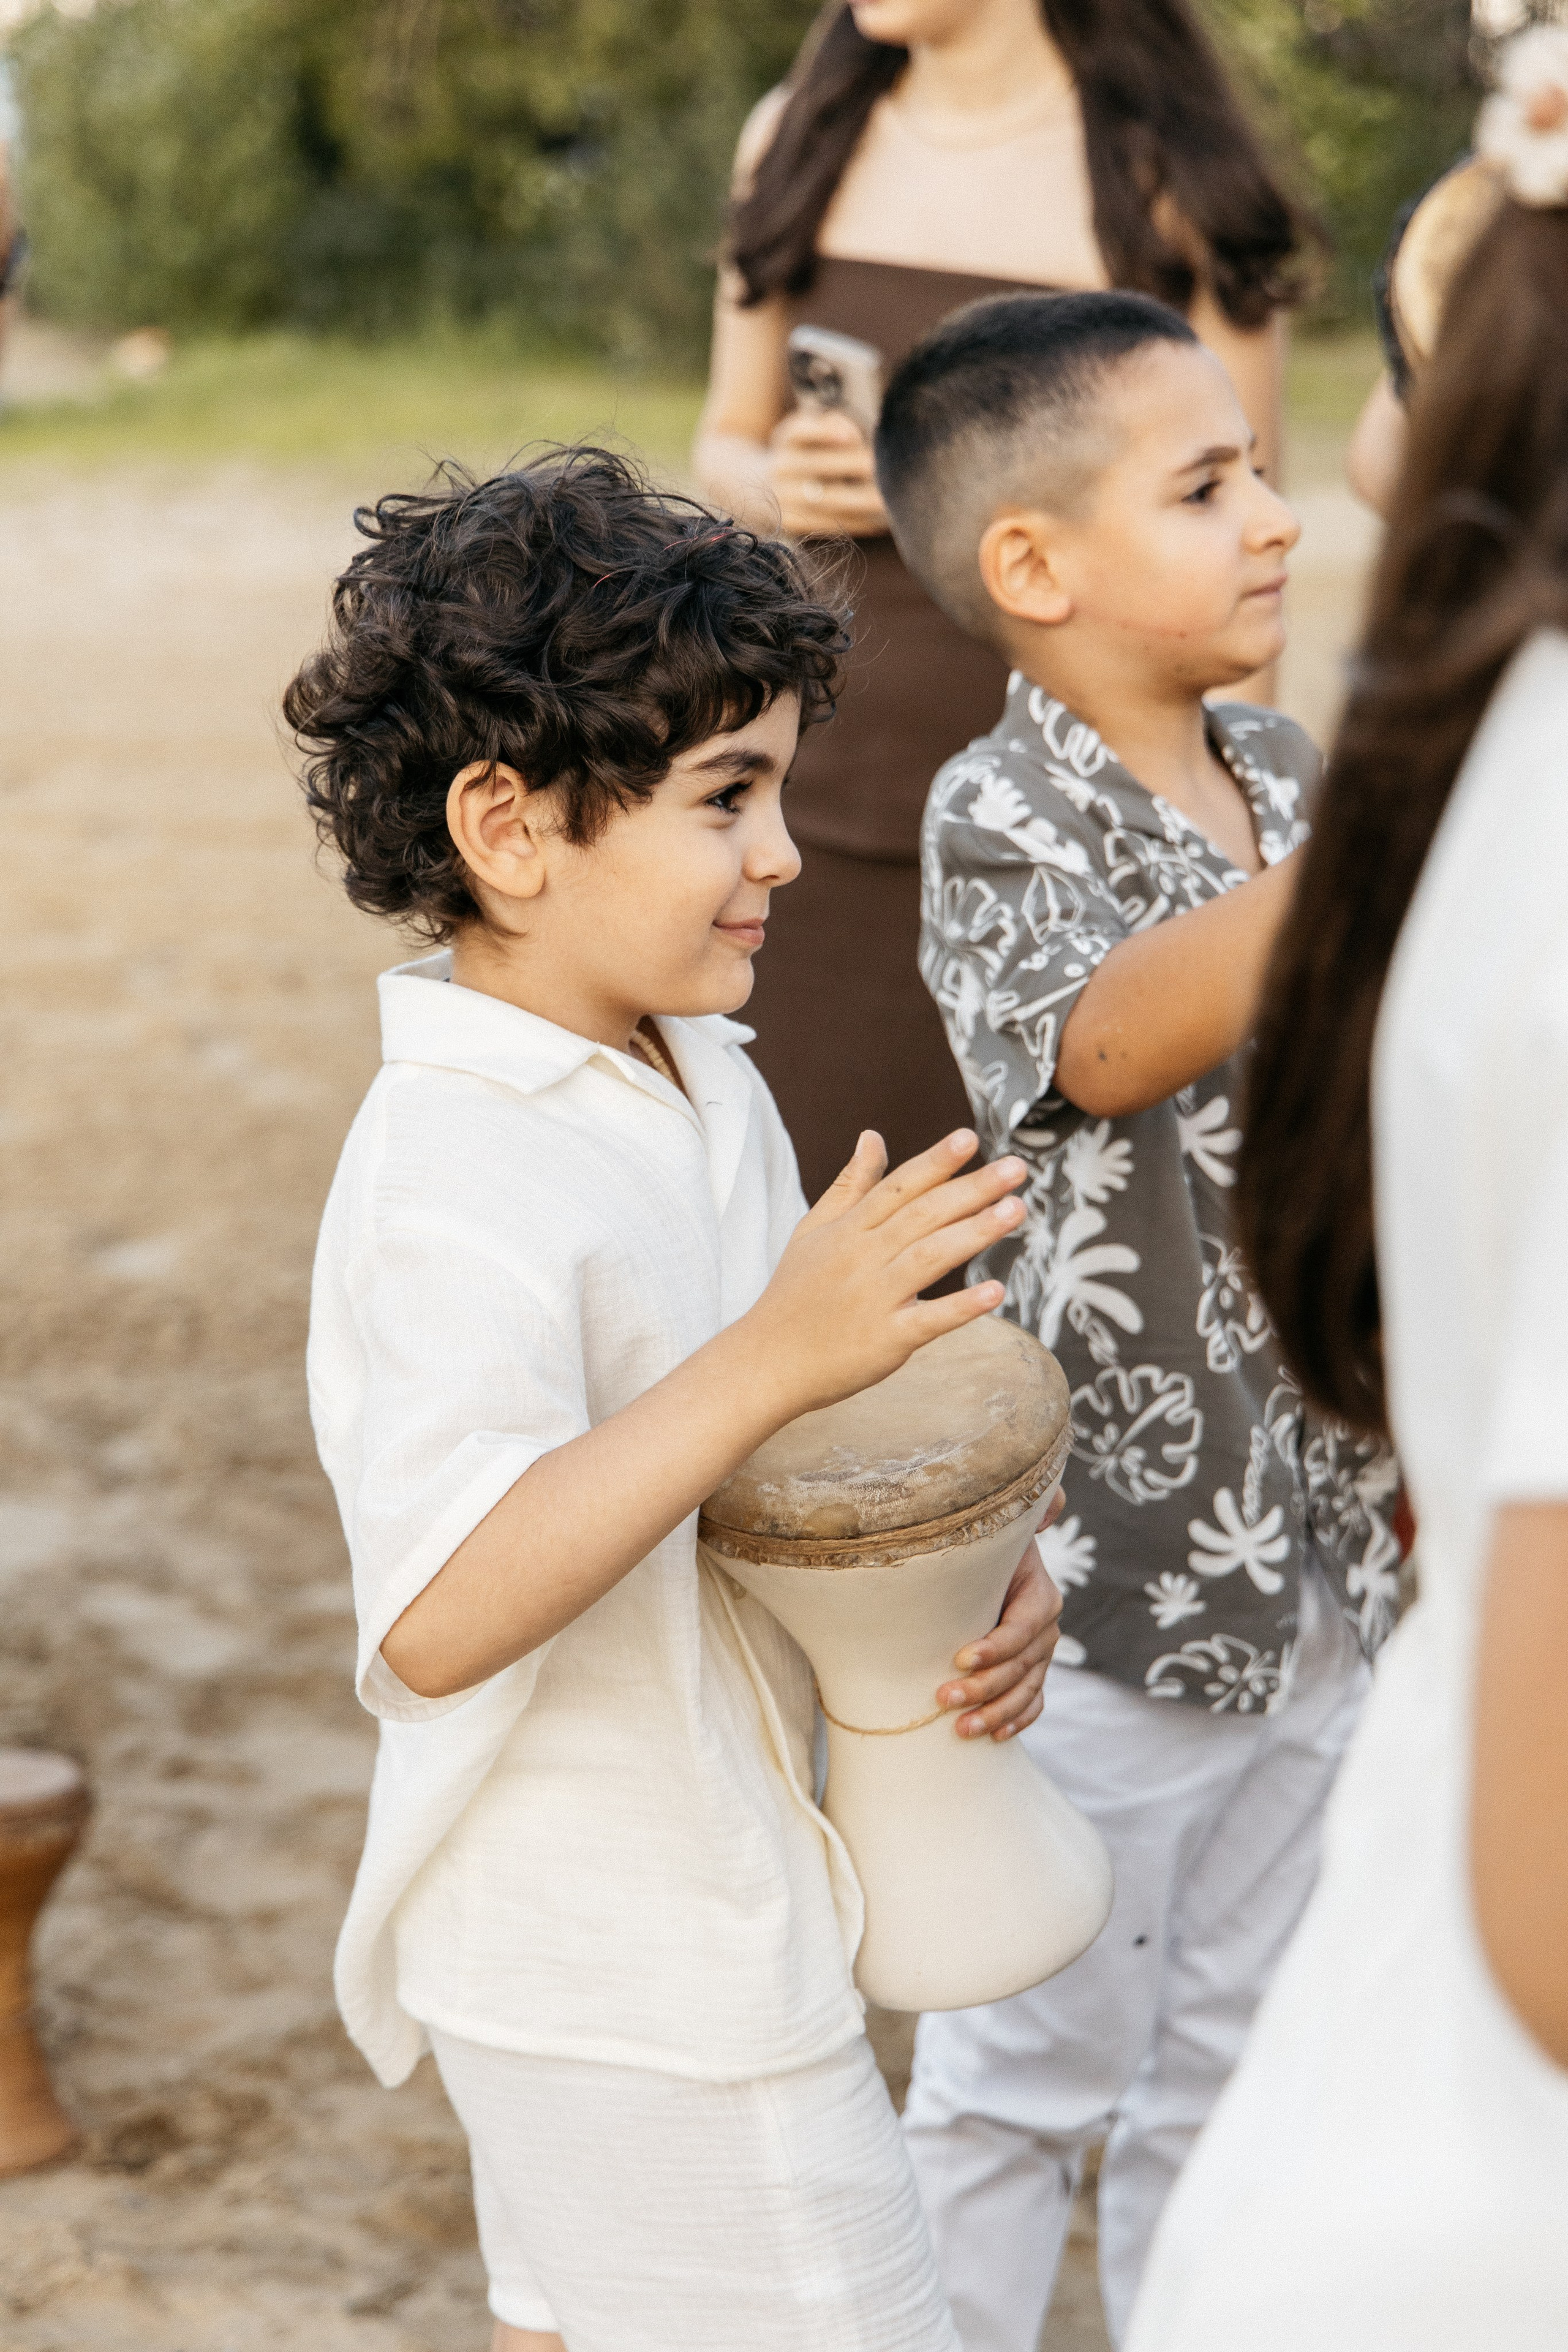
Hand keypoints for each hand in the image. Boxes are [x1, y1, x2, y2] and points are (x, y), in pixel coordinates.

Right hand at [742, 1128, 1026, 1421]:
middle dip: (972, 1188)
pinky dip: (961, 1307)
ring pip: (930, 1257)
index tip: (969, 1138)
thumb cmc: (794, 1294)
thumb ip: (849, 1184)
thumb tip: (873, 1136)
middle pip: (923, 1214)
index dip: (935, 1161)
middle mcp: (863, 1257)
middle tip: (1017, 1168)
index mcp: (849, 1229)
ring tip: (1016, 1211)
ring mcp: (874, 1298)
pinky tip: (995, 1291)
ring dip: (974, 1232)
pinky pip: (928, 1320)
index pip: (899, 1187)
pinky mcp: (885, 1340)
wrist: (766, 1362)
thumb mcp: (813, 1230)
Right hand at [768, 405, 888, 538]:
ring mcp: (783, 497)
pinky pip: (828, 523)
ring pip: (828, 499)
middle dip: (855, 467)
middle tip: (886, 471)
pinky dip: (857, 522)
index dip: (824, 433)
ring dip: (863, 501)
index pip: (801, 432)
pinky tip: (880, 522)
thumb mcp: (808, 432)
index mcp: (787, 439)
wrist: (761, 487)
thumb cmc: (802, 454)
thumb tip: (851, 434)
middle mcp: (781, 467)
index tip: (853, 437)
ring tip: (890, 502)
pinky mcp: (791, 523)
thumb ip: (829, 425)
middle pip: (819, 466)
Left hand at [937, 1500, 1065, 1739]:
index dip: (996, 1646)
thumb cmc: (979, 1551)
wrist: (982, 1568)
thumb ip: (1027, 1515)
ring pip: (1025, 1690)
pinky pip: (1033, 1703)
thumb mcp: (996, 1535)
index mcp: (1040, 1593)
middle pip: (1021, 1665)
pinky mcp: (1031, 1674)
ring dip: (995, 1712)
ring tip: (960, 1729)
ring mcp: (1041, 1655)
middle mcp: (1046, 1627)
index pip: (1024, 1626)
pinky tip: (995, 1736)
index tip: (961, 1658)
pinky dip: (1016, 1720)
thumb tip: (1055, 1498)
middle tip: (943, 1698)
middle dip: (984, 1686)